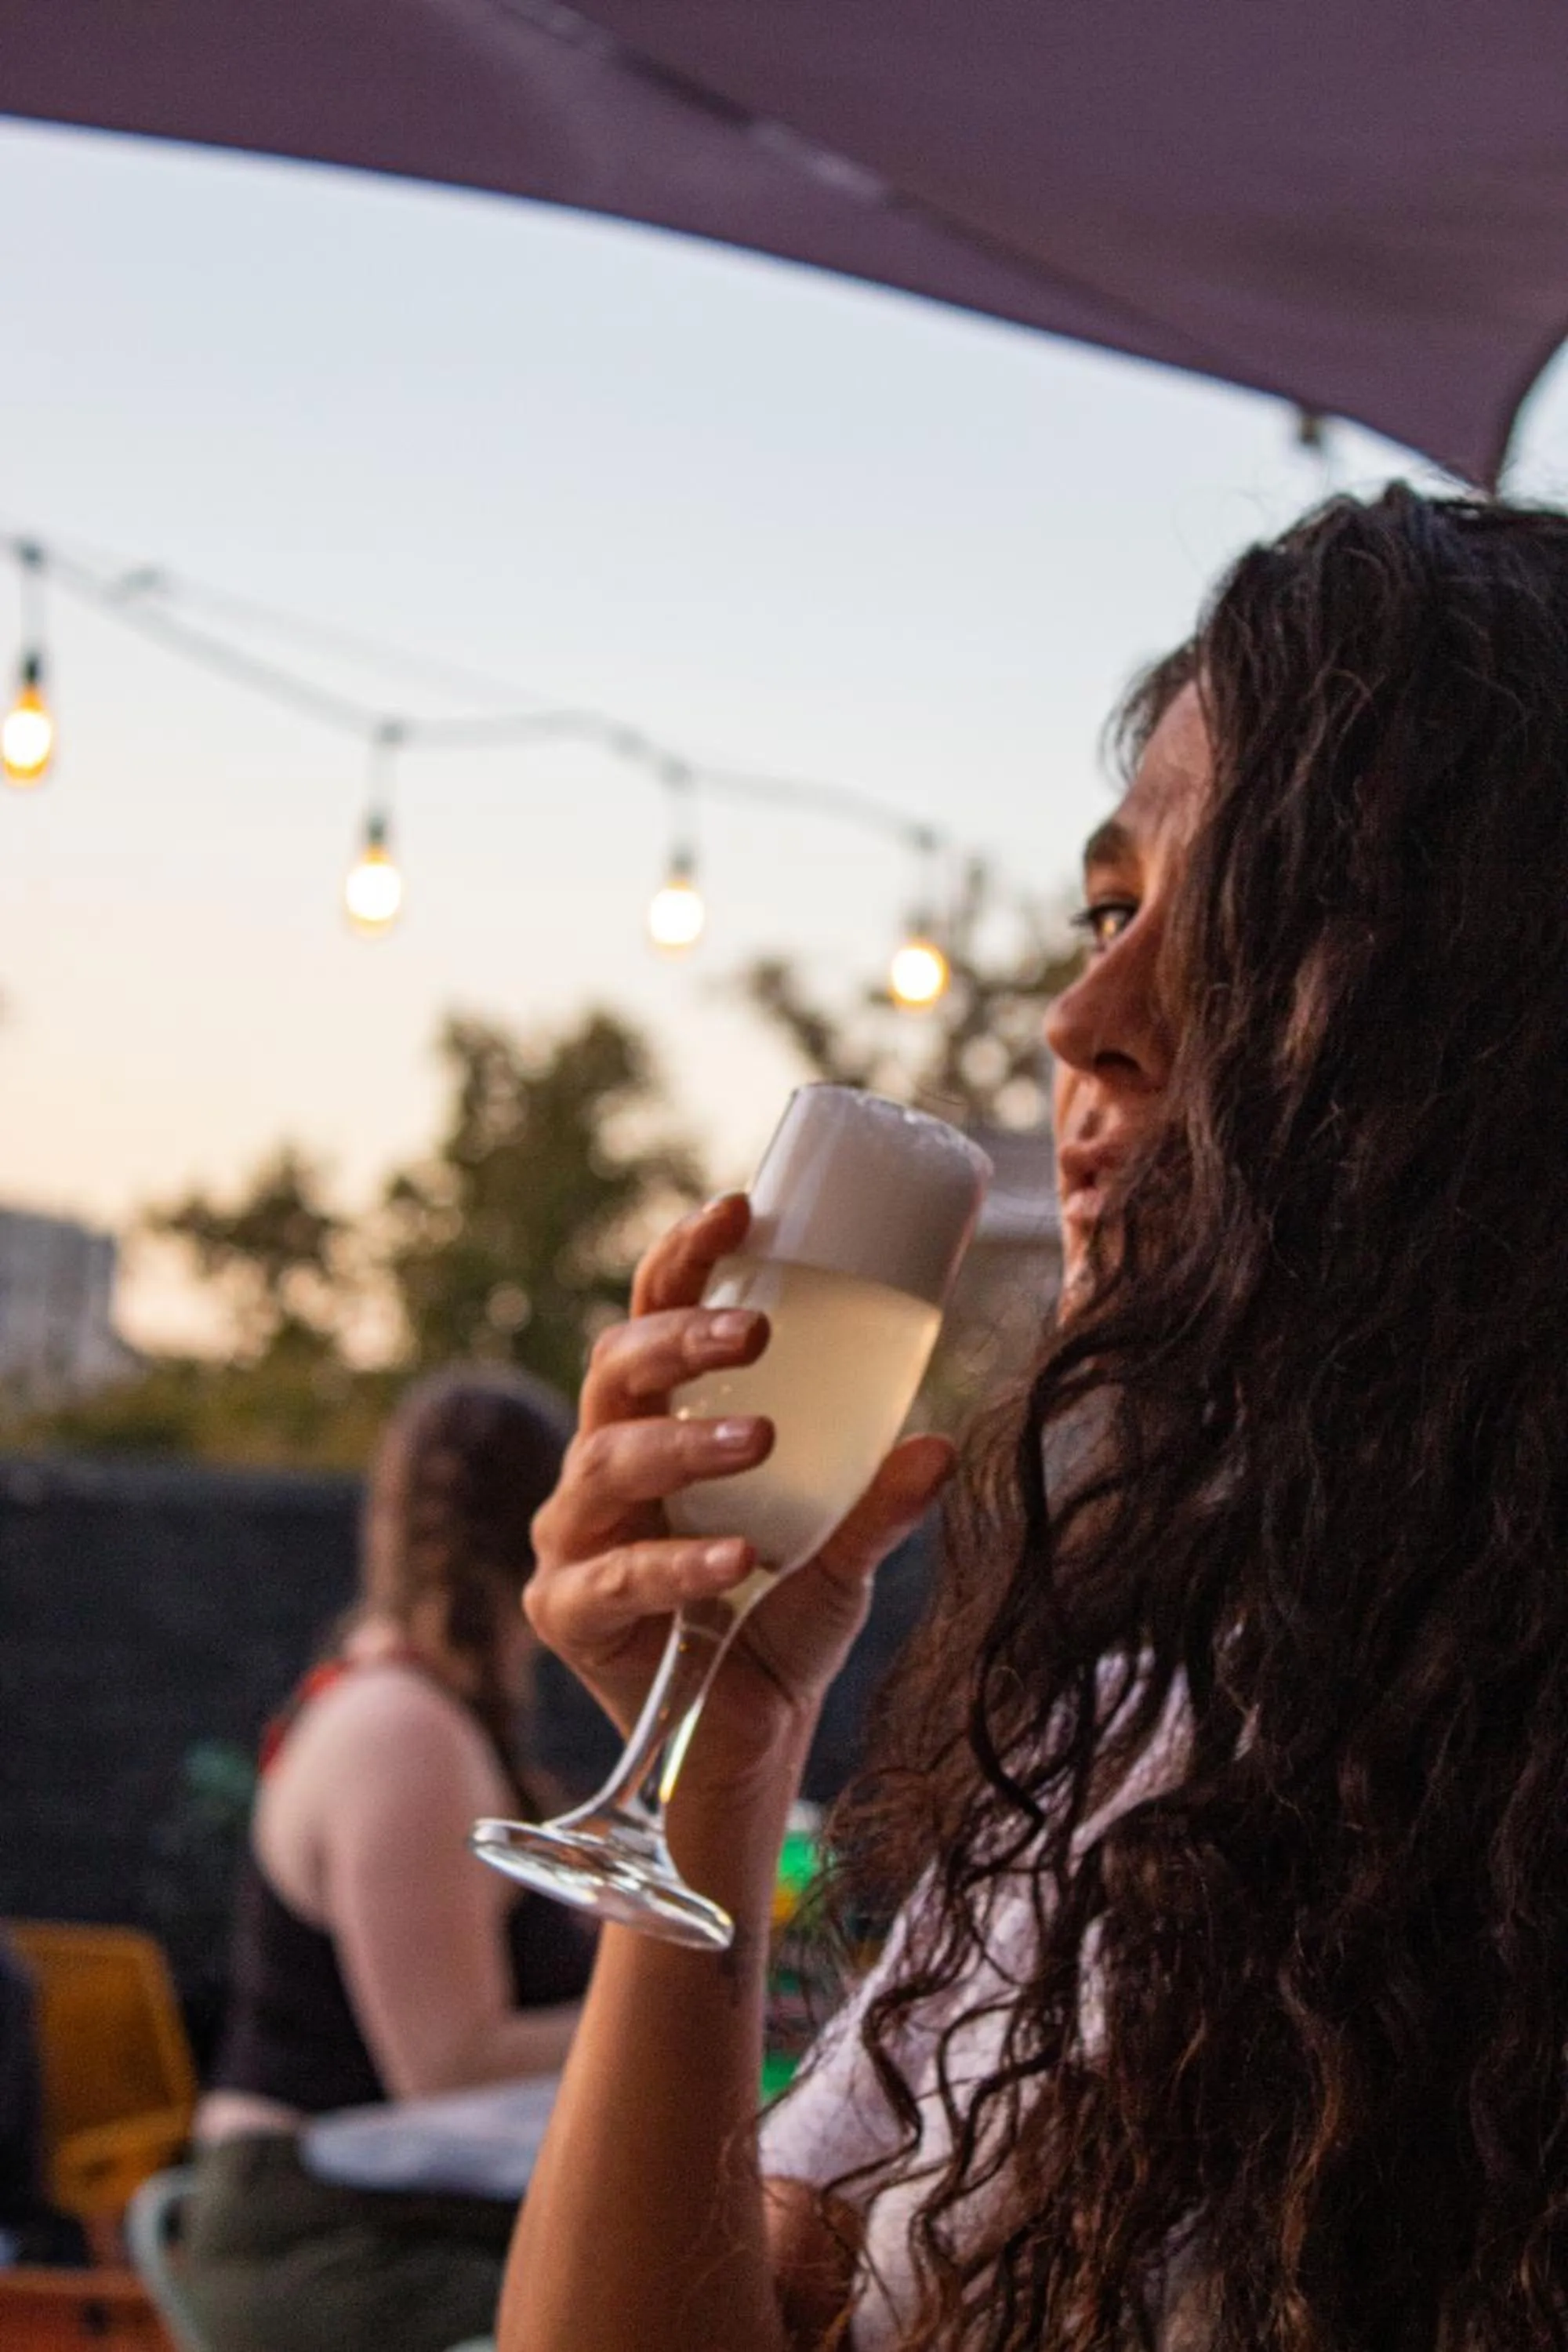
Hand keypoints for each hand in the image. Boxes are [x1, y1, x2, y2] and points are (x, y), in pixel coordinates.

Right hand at [526, 1194, 954, 1779]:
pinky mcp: (565, 1613)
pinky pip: (616, 1575)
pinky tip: (738, 1559)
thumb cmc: (778, 1633)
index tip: (741, 1206)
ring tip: (759, 1440)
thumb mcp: (843, 1561)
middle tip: (758, 1335)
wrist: (741, 1755)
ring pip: (605, 1461)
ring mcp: (574, 1538)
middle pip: (615, 1370)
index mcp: (658, 1425)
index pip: (655, 1316)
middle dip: (680, 1339)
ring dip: (683, 1444)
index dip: (686, 1258)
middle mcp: (603, 1467)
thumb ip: (880, 1505)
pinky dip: (679, 1563)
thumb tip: (944, 1442)